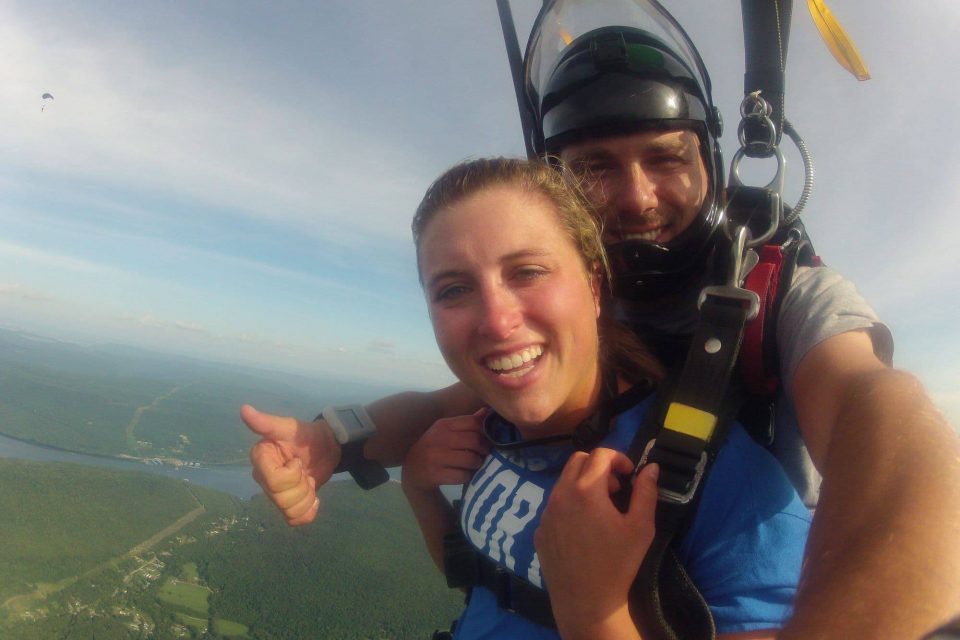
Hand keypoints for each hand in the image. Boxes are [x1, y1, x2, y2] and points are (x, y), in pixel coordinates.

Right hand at [242, 404, 339, 525]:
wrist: (326, 446)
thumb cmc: (306, 434)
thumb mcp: (289, 427)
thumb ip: (267, 423)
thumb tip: (244, 409)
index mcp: (260, 460)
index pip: (275, 481)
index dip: (292, 474)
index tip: (297, 461)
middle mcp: (263, 479)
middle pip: (282, 499)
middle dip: (302, 486)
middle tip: (305, 470)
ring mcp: (275, 494)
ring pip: (289, 511)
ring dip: (307, 498)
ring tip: (309, 481)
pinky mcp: (288, 505)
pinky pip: (295, 520)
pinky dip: (309, 511)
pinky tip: (314, 497)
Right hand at [401, 410, 489, 493]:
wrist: (412, 472)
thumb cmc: (434, 449)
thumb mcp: (446, 432)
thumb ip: (467, 423)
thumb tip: (486, 411)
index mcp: (443, 425)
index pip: (473, 422)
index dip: (485, 432)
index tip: (487, 439)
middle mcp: (438, 438)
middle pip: (474, 440)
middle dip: (484, 449)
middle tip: (482, 454)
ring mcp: (435, 457)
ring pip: (471, 459)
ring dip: (476, 464)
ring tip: (473, 464)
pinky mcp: (435, 474)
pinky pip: (463, 476)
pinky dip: (467, 476)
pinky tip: (462, 474)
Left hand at [535, 449, 658, 635]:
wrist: (586, 602)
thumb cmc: (617, 564)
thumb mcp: (641, 527)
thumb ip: (646, 492)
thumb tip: (651, 468)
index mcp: (585, 490)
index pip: (600, 454)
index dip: (619, 458)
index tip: (629, 475)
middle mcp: (560, 495)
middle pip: (577, 461)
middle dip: (599, 467)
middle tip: (616, 489)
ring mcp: (546, 512)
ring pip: (563, 482)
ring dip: (583, 484)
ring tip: (601, 509)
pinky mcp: (539, 530)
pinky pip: (554, 505)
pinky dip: (570, 504)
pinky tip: (583, 529)